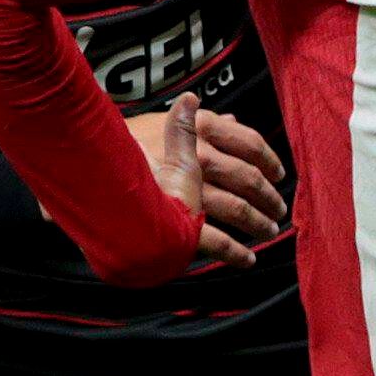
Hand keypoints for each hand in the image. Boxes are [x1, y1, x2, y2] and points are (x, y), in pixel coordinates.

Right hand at [130, 96, 287, 267]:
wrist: (97, 181)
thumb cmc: (123, 152)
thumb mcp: (156, 126)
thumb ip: (190, 123)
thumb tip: (222, 116)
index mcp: (198, 130)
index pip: (248, 141)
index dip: (269, 158)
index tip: (278, 172)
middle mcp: (199, 159)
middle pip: (248, 178)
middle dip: (268, 195)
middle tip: (278, 208)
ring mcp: (192, 194)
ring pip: (239, 210)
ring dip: (258, 223)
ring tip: (268, 231)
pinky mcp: (182, 225)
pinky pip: (217, 242)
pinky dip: (236, 252)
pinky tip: (247, 259)